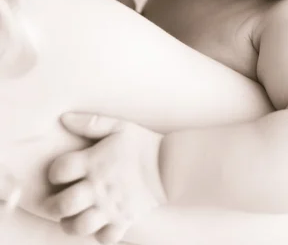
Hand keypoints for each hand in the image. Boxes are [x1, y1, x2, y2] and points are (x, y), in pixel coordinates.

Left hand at [45, 112, 165, 243]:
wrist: (171, 165)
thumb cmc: (144, 144)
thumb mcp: (118, 126)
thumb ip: (90, 123)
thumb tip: (64, 118)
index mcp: (94, 162)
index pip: (59, 170)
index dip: (54, 172)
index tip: (60, 173)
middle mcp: (97, 187)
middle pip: (62, 205)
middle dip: (53, 205)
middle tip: (57, 201)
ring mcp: (109, 207)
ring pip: (78, 226)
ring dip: (71, 223)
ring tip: (74, 216)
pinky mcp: (123, 220)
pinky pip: (104, 238)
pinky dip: (99, 234)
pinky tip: (99, 224)